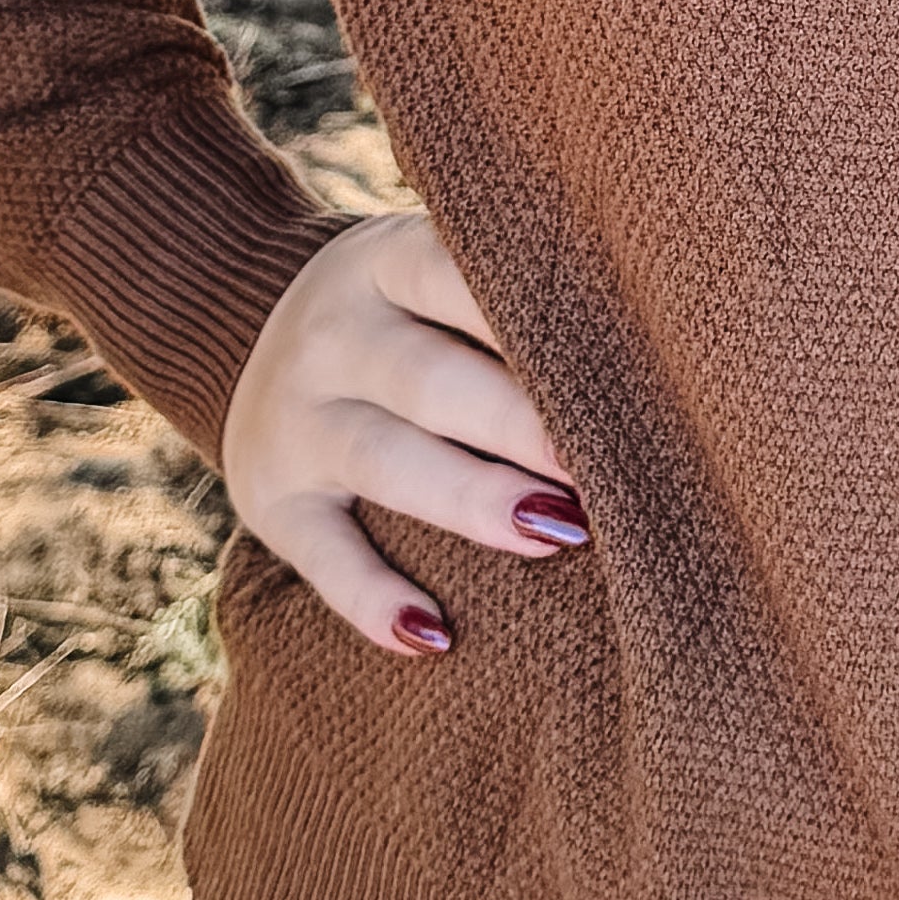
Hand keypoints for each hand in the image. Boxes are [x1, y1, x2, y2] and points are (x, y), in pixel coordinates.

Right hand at [222, 200, 583, 655]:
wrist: (241, 325)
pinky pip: (322, 558)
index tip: (618, 360)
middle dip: (521, 424)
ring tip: (556, 532)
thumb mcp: (428, 271)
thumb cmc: (406, 311)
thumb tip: (657, 345)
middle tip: (605, 467)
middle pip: (430, 380)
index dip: (531, 318)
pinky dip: (373, 600)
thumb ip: (510, 291)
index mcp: (382, 264)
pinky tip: (432, 636)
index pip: (453, 276)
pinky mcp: (270, 502)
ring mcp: (293, 420)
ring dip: (472, 499)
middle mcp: (331, 334)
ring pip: (386, 462)